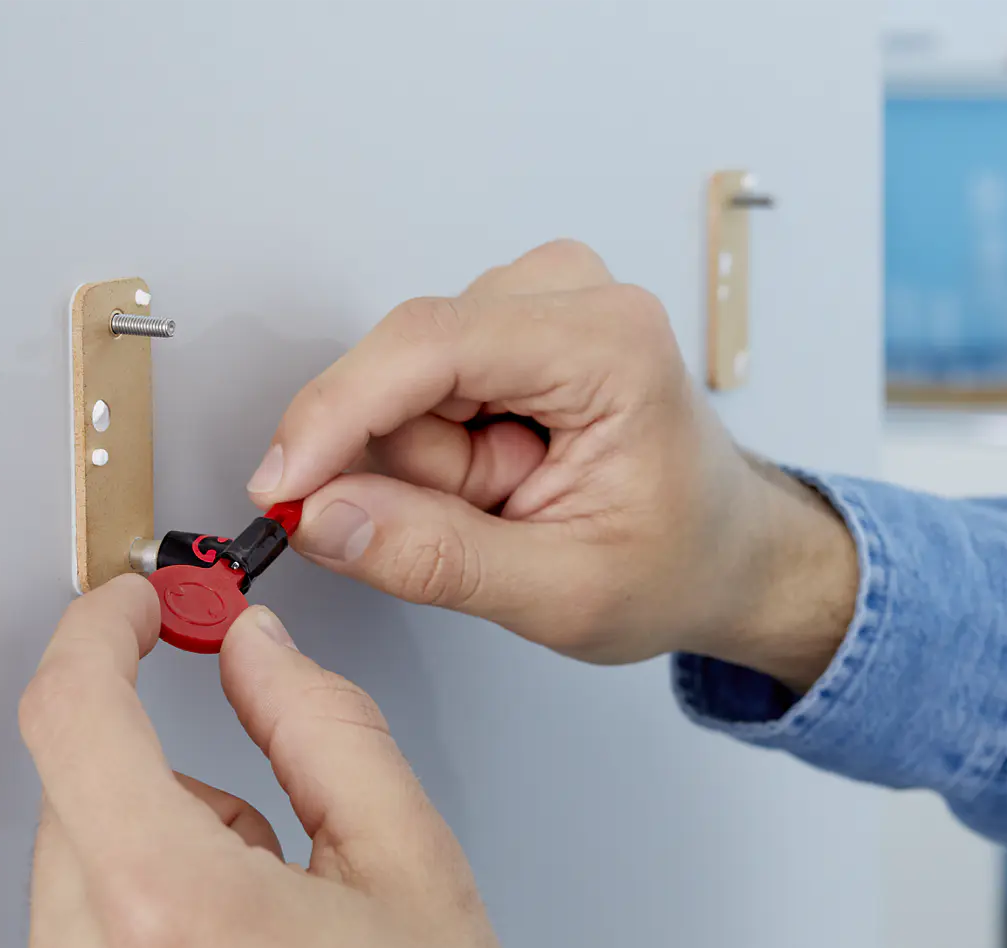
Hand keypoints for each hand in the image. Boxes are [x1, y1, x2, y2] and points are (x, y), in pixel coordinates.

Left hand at [17, 576, 541, 947]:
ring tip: (276, 926)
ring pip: (79, 868)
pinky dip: (148, 921)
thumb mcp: (411, 870)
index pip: (70, 714)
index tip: (135, 604)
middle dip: (163, 771)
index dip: (98, 631)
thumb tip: (255, 653)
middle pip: (74, 793)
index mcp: (173, 911)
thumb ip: (320, 730)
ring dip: (161, 852)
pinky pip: (82, 943)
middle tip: (272, 825)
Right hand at [249, 239, 855, 688]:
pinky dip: (441, 449)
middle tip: (490, 524)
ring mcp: (540, 297)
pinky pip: (419, 386)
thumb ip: (434, 558)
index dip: (335, 414)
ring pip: (403, 382)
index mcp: (608, 344)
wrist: (728, 553)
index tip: (278, 484)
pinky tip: (502, 477)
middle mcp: (574, 294)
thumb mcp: (559, 593)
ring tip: (513, 503)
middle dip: (412, 468)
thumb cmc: (675, 562)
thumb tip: (320, 517)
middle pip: (406, 367)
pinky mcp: (511, 320)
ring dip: (432, 466)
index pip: (429, 346)